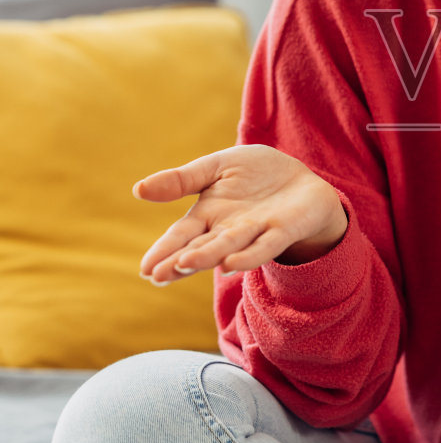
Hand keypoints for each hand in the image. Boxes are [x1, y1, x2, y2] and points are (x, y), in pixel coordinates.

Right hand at [135, 145, 348, 282]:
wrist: (300, 176)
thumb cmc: (255, 175)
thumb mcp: (215, 167)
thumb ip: (182, 180)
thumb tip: (137, 190)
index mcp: (208, 215)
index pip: (180, 236)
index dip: (163, 251)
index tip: (145, 269)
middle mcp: (227, 230)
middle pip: (200, 247)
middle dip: (179, 260)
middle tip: (157, 275)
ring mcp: (255, 232)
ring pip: (228, 248)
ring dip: (207, 257)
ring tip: (184, 265)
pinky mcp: (282, 231)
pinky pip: (264, 246)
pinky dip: (248, 256)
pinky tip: (230, 265)